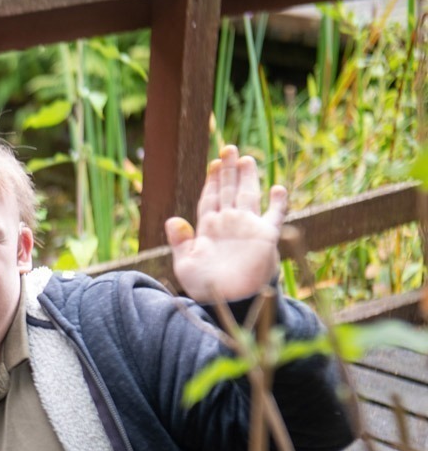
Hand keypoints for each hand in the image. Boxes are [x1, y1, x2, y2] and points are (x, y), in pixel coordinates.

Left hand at [166, 145, 287, 303]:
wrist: (228, 302)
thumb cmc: (204, 286)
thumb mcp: (185, 264)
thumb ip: (180, 242)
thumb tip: (172, 220)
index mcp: (208, 228)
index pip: (211, 198)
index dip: (212, 181)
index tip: (213, 163)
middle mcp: (229, 224)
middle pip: (229, 190)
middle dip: (228, 170)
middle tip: (228, 148)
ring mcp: (248, 228)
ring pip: (249, 196)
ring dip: (248, 177)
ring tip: (246, 158)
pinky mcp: (266, 237)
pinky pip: (275, 216)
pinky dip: (278, 203)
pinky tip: (278, 188)